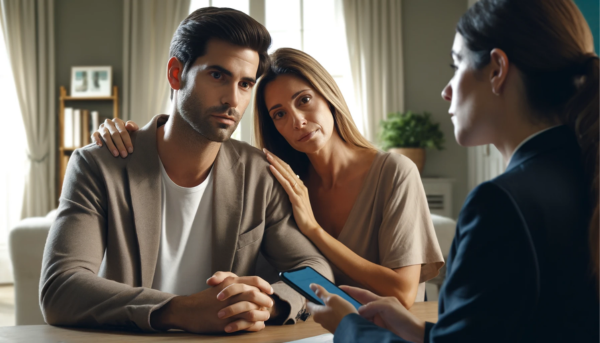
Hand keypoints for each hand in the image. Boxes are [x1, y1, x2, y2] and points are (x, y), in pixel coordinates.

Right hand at [91, 118, 138, 157]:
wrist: (117, 134)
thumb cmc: (126, 132)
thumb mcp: (132, 130)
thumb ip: (133, 126)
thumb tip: (128, 125)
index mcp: (117, 121)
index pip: (123, 131)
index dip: (127, 141)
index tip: (130, 150)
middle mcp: (108, 123)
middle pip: (114, 134)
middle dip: (120, 145)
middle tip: (124, 155)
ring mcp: (101, 127)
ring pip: (105, 135)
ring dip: (111, 145)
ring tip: (116, 154)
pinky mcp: (96, 132)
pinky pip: (94, 135)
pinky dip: (96, 140)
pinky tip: (100, 146)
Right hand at [151, 273, 272, 332]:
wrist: (187, 310)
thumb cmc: (202, 299)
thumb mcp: (218, 286)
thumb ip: (232, 284)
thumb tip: (247, 288)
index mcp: (230, 283)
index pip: (254, 281)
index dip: (264, 285)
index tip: (270, 291)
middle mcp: (232, 293)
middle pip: (256, 295)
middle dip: (265, 300)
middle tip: (270, 304)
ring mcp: (229, 308)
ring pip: (254, 311)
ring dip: (262, 314)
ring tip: (266, 316)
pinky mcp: (227, 322)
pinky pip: (247, 324)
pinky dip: (255, 325)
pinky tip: (259, 325)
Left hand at [263, 149, 320, 236]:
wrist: (311, 228)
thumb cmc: (302, 217)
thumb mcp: (296, 202)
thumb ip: (292, 193)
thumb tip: (284, 187)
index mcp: (300, 186)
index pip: (288, 169)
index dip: (279, 161)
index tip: (269, 154)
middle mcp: (301, 186)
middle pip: (286, 168)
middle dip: (275, 158)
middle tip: (264, 149)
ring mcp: (299, 191)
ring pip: (286, 173)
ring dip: (275, 163)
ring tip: (266, 155)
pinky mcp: (296, 198)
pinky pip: (285, 184)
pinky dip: (278, 175)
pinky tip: (271, 168)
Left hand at [306, 284, 357, 332]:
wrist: (354, 330)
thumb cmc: (342, 314)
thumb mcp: (332, 299)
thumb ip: (321, 292)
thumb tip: (311, 286)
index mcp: (316, 313)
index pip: (308, 303)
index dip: (309, 296)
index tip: (313, 290)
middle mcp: (320, 320)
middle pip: (317, 308)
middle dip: (321, 300)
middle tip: (327, 293)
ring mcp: (328, 325)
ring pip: (326, 313)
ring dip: (329, 306)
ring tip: (336, 300)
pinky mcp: (336, 327)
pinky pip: (333, 318)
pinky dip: (335, 312)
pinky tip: (342, 309)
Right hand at [342, 285, 425, 342]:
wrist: (414, 334)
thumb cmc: (405, 318)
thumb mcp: (389, 307)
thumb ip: (374, 305)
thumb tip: (360, 310)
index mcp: (380, 301)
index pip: (362, 293)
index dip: (351, 290)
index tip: (340, 287)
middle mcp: (377, 309)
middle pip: (360, 306)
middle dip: (349, 305)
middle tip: (337, 306)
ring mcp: (377, 320)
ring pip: (361, 317)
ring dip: (354, 318)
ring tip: (343, 319)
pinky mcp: (378, 329)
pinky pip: (365, 326)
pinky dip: (359, 326)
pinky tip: (354, 328)